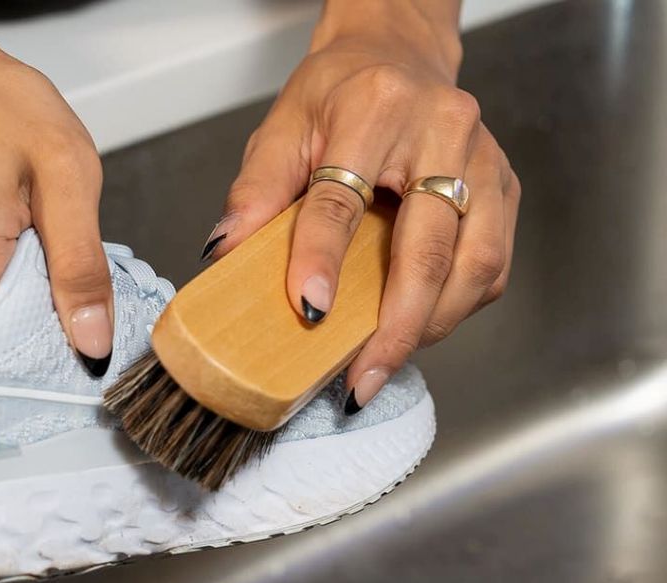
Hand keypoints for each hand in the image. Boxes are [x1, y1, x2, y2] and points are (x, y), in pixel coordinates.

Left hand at [203, 3, 519, 410]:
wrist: (396, 57)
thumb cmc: (336, 95)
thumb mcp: (282, 128)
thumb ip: (255, 191)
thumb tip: (223, 254)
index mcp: (376, 109)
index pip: (344, 198)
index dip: (322, 259)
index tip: (307, 311)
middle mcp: (444, 130)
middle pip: (429, 247)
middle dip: (396, 326)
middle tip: (361, 378)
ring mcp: (485, 161)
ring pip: (475, 264)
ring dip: (430, 326)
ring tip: (383, 362)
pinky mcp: (505, 188)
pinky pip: (492, 265)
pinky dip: (455, 308)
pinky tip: (417, 327)